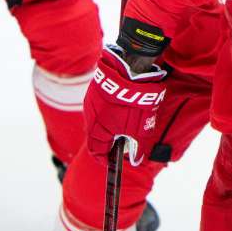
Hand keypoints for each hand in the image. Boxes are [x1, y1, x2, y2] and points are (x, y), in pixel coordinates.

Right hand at [83, 46, 166, 165]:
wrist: (130, 69)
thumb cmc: (134, 103)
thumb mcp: (141, 129)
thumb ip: (139, 147)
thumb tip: (137, 160)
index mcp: (97, 130)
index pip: (96, 152)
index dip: (106, 159)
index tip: (114, 161)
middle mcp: (89, 116)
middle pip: (96, 136)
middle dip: (109, 141)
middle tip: (124, 140)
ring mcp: (90, 101)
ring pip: (98, 119)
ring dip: (109, 124)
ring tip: (126, 121)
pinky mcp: (94, 88)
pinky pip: (99, 105)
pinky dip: (109, 110)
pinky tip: (122, 105)